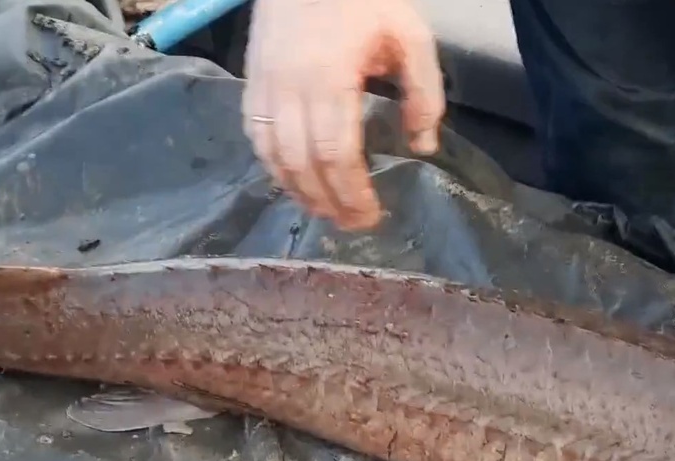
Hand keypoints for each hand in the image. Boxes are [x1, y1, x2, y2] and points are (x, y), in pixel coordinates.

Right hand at [241, 0, 444, 228]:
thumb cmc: (365, 0)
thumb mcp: (411, 38)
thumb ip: (424, 94)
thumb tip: (423, 147)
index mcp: (329, 79)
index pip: (337, 153)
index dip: (352, 192)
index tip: (371, 215)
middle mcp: (288, 88)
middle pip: (303, 164)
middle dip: (329, 202)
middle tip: (353, 224)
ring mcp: (263, 85)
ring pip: (273, 155)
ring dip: (298, 191)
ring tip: (325, 211)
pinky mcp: (251, 80)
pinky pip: (254, 135)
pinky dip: (273, 166)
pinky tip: (295, 181)